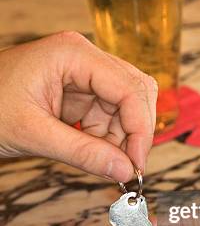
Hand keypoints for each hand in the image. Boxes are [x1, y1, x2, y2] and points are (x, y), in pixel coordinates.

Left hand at [0, 31, 156, 180]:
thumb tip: (124, 171)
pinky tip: (93, 152)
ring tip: (103, 162)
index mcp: (73, 54)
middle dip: (134, 130)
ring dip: (120, 135)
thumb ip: (82, 152)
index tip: (138, 163)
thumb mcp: (33, 134)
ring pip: (124, 104)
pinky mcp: (78, 89)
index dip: (139, 127)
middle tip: (128, 166)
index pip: (128, 87)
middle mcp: (83, 57)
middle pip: (134, 91)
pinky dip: (106, 136)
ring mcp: (82, 71)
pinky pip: (107, 112)